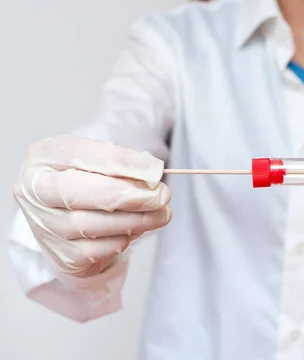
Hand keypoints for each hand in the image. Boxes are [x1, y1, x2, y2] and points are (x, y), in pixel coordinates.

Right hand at [13, 135, 171, 277]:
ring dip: (134, 220)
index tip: (155, 170)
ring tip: (161, 213)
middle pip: (78, 193)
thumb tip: (151, 173)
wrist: (70, 214)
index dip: (124, 163)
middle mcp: (34, 191)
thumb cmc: (88, 179)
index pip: (84, 156)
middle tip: (162, 196)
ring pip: (89, 225)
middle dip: (128, 196)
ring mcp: (43, 225)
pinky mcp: (59, 254)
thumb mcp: (101, 161)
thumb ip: (123, 163)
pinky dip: (122, 239)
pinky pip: (95, 251)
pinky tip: (135, 229)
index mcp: (44, 156)